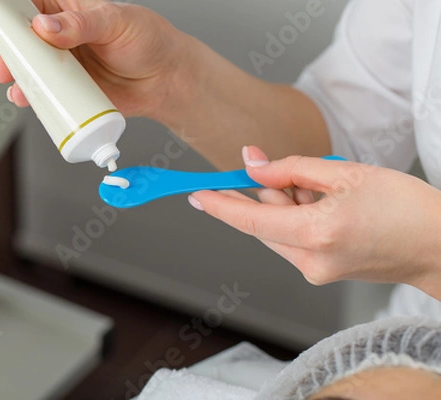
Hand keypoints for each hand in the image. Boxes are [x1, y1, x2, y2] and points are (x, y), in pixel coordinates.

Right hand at [0, 0, 189, 118]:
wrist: (167, 81)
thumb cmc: (149, 42)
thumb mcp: (116, 22)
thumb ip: (81, 24)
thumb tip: (46, 26)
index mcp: (71, 11)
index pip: (32, 6)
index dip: (11, 14)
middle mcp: (64, 38)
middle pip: (24, 40)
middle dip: (7, 48)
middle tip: (0, 57)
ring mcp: (66, 66)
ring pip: (31, 68)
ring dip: (16, 74)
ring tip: (11, 80)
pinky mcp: (72, 92)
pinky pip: (46, 94)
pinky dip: (33, 97)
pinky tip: (27, 98)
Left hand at [189, 146, 440, 296]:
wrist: (438, 246)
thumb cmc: (404, 207)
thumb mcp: (346, 172)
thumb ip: (292, 169)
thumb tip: (255, 167)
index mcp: (316, 233)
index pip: (251, 221)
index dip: (219, 206)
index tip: (197, 194)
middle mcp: (310, 260)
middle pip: (263, 222)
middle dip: (261, 192)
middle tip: (263, 162)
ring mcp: (315, 271)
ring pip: (277, 230)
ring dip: (283, 204)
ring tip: (319, 186)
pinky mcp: (320, 273)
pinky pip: (292, 240)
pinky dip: (296, 217)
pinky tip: (320, 203)